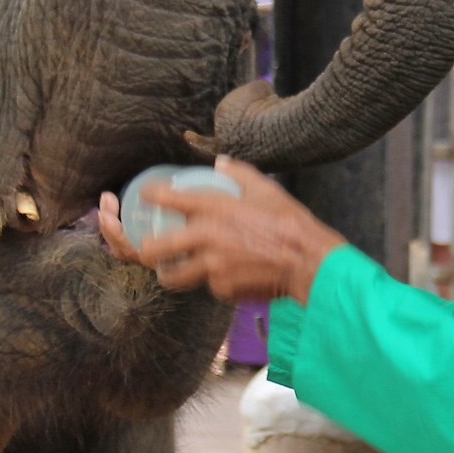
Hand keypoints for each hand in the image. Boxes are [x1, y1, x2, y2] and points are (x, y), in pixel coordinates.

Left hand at [96, 159, 344, 303]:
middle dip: (145, 250)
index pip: (169, 199)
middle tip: (148, 249)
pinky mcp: (222, 288)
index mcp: (214, 208)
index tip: (145, 196)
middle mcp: (206, 237)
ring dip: (170, 273)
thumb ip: (238, 173)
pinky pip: (207, 285)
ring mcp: (212, 266)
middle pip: (155, 248)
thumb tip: (220, 163)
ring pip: (173, 276)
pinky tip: (224, 275)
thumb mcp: (266, 188)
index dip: (151, 196)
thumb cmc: (289, 223)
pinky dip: (211, 281)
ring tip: (172, 270)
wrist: (308, 261)